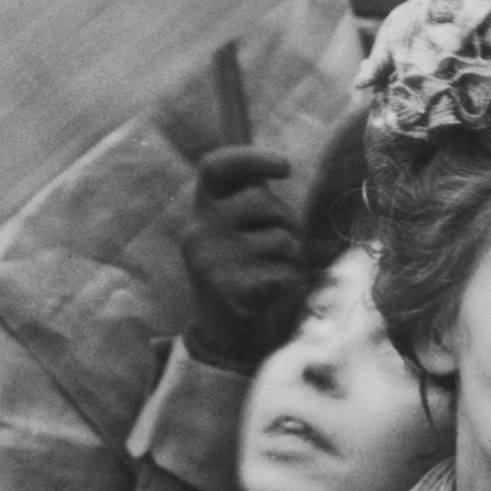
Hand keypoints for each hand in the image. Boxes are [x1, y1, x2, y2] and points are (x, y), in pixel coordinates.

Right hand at [177, 143, 306, 372]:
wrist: (224, 333)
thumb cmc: (241, 270)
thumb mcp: (233, 229)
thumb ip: (249, 198)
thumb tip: (277, 161)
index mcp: (200, 210)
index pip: (215, 167)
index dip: (250, 157)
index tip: (285, 166)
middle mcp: (199, 231)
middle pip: (263, 201)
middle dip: (286, 219)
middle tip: (280, 244)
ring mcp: (212, 262)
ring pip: (282, 238)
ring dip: (291, 256)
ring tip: (272, 271)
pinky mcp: (231, 291)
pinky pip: (286, 273)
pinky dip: (290, 282)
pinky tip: (271, 293)